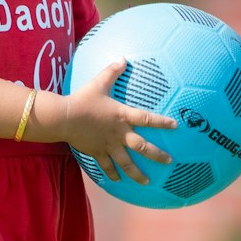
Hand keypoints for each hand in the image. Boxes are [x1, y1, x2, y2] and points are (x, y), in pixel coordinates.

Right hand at [64, 59, 178, 183]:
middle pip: (143, 147)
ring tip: (146, 182)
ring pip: (126, 163)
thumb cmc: (83, 99)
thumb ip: (112, 72)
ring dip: (137, 173)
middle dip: (157, 155)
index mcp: (123, 116)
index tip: (176, 126)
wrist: (65, 117)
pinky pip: (107, 165)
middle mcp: (119, 133)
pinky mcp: (97, 152)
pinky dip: (112, 173)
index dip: (163, 122)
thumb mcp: (99, 83)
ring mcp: (109, 145)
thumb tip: (123, 59)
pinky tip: (116, 181)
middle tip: (169, 161)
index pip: (148, 119)